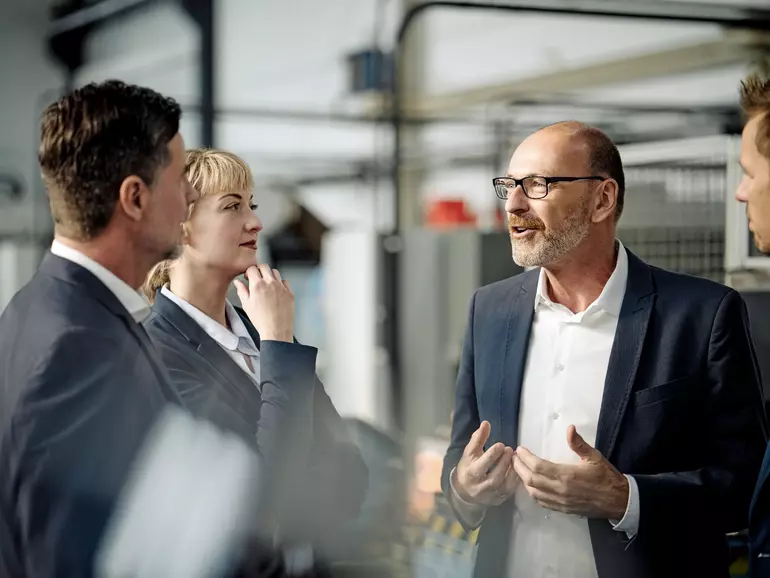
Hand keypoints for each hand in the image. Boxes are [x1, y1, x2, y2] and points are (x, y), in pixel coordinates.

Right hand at [234, 264, 293, 342]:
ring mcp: (281, 287)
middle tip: (257, 278)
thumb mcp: (246, 305)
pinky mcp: (289, 292)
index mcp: (258, 285)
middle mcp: (270, 283)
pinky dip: (280, 283)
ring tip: (267, 284)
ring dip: (270, 275)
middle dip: (259, 270)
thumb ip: (242, 291)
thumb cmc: (261, 320)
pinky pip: (285, 281)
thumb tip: (238, 282)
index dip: (249, 272)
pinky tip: (276, 290)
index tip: (249, 277)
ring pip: (275, 272)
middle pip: (264, 266)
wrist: (276, 330)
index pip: (252, 268)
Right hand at [454, 421, 518, 506]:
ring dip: (511, 470)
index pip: (482, 465)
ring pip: (504, 485)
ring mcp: (490, 495)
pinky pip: (509, 490)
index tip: (501, 445)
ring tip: (515, 458)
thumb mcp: (469, 452)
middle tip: (510, 450)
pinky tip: (518, 469)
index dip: (492, 454)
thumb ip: (478, 438)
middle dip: (504, 462)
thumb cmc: (468, 466)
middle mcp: (480, 486)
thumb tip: (486, 423)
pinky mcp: (498, 500)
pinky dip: (515, 479)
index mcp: (471, 473)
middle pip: (495, 476)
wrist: (464, 490)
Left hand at [513, 425, 628, 518]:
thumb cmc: (606, 477)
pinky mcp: (562, 509)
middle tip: (513, 457)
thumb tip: (569, 428)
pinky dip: (532, 493)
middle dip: (519, 467)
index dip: (525, 457)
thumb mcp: (594, 457)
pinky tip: (530, 485)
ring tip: (518, 469)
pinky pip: (541, 502)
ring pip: (533, 492)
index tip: (519, 449)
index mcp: (566, 475)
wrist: (618, 501)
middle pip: (531, 479)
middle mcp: (560, 490)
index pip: (537, 466)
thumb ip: (579, 444)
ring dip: (523, 480)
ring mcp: (560, 502)